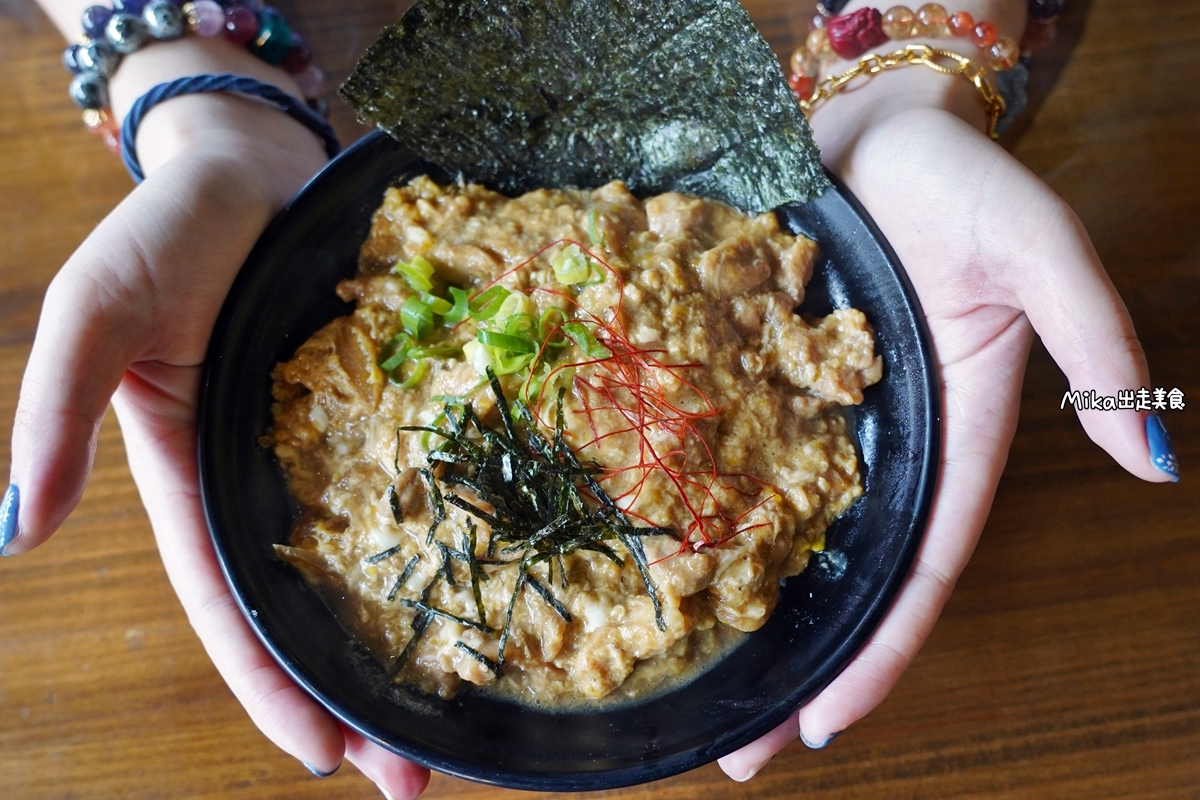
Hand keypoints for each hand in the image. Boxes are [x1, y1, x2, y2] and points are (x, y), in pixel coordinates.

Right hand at [5, 92, 429, 797]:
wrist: (257, 162)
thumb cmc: (167, 231)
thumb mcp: (94, 313)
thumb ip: (56, 413)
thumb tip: (15, 532)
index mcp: (196, 480)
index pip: (230, 609)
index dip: (271, 688)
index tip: (324, 761)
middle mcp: (273, 479)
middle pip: (316, 606)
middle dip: (360, 694)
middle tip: (418, 778)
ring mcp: (343, 446)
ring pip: (383, 560)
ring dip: (419, 635)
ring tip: (471, 715)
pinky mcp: (398, 404)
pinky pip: (437, 482)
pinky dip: (463, 536)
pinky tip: (507, 580)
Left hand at [718, 84, 1172, 778]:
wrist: (876, 126)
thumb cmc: (965, 182)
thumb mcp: (1042, 251)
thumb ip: (1097, 345)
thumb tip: (1154, 464)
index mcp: (951, 437)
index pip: (918, 570)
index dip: (879, 653)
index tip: (825, 726)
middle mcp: (876, 444)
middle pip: (837, 575)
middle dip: (794, 664)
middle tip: (734, 753)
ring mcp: (807, 416)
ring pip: (771, 533)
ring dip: (735, 609)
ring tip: (683, 685)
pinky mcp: (749, 376)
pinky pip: (716, 457)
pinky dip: (689, 513)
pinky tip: (644, 558)